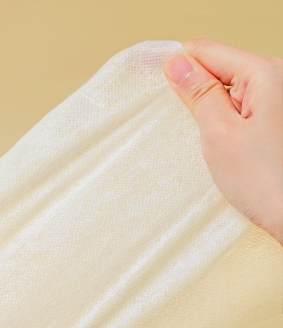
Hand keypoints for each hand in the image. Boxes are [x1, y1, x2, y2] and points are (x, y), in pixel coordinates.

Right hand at [163, 38, 282, 244]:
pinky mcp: (273, 118)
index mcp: (267, 75)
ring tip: (200, 133)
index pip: (209, 52)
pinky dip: (220, 118)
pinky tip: (214, 137)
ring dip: (207, 106)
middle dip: (194, 88)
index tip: (151, 73)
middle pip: (220, 68)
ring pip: (227, 89)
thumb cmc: (266, 182)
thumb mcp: (219, 133)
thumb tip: (178, 64)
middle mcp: (277, 80)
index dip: (178, 62)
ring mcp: (276, 100)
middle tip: (176, 115)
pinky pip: (238, 106)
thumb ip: (199, 94)